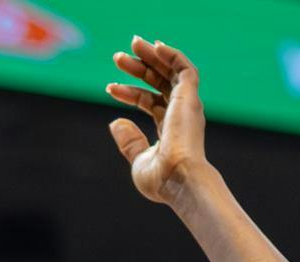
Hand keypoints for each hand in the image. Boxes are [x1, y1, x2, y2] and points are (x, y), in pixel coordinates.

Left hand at [107, 37, 210, 205]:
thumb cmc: (161, 180)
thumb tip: (115, 122)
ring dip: (153, 56)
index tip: (109, 88)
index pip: (150, 102)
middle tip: (118, 57)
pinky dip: (172, 55)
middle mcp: (181, 116)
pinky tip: (155, 46)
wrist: (179, 180)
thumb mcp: (138, 160)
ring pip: (172, 72)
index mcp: (171, 130)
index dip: (129, 93)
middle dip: (140, 68)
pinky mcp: (190, 98)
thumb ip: (129, 142)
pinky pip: (184, 69)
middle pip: (160, 83)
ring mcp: (187, 107)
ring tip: (133, 43)